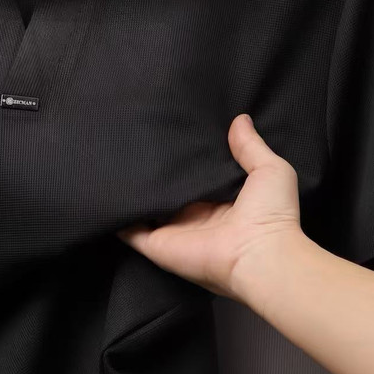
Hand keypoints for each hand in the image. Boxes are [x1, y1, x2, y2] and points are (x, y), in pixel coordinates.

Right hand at [116, 113, 303, 303]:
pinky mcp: (156, 244)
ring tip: (110, 163)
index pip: (193, 178)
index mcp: (217, 201)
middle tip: (133, 142)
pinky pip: (128, 230)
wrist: (260, 255)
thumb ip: (251, 146)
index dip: (181, 160)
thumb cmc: (271, 214)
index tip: (166, 134)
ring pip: (143, 209)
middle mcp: (191, 215)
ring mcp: (171, 231)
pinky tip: (102, 193)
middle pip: (165, 192)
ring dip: (130, 193)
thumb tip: (240, 118)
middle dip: (151, 173)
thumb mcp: (270, 170)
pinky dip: (115, 216)